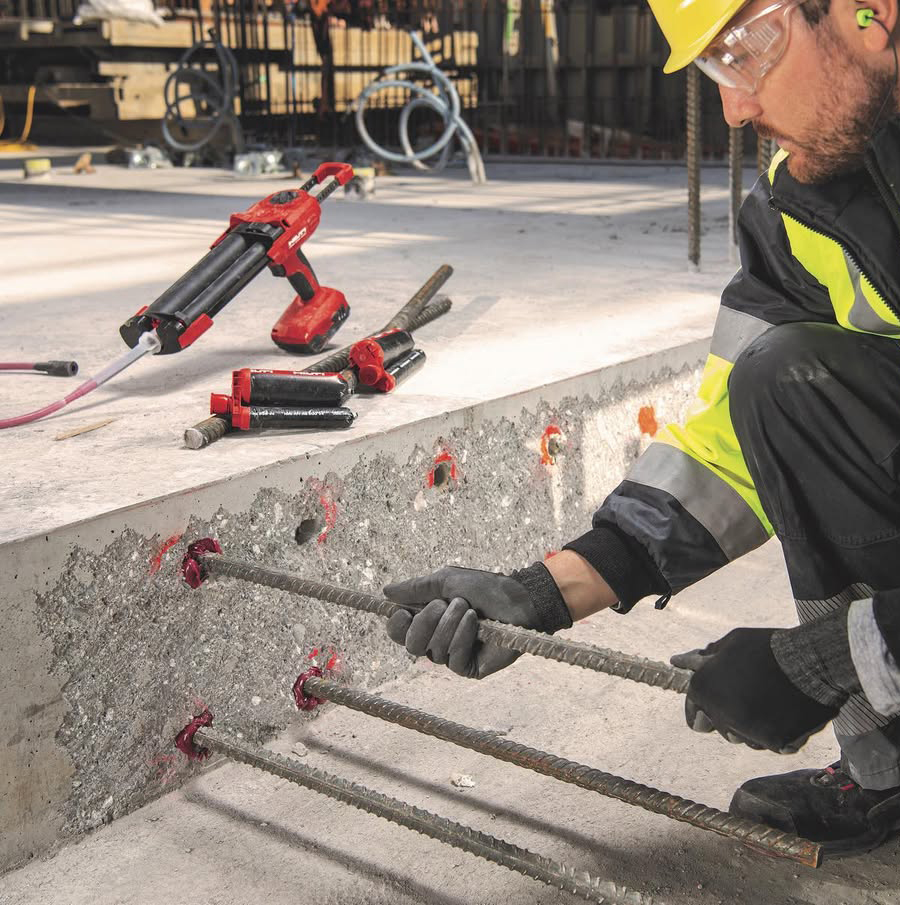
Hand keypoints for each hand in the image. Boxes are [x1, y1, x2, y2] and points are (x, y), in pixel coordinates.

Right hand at [384, 564, 571, 678]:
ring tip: (469, 609)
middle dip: (426, 621)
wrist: (518, 599)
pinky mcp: (469, 668)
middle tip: (444, 604)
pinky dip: (462, 637)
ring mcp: (452, 656)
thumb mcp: (446, 581)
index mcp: (428, 620)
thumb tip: (385, 592)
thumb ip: (416, 588)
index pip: (399, 632)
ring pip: (433, 650)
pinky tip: (476, 624)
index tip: (402, 612)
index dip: (396, 625)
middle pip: (410, 645)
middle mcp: (436, 640)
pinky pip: (453, 659)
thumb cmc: (484, 587)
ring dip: (451, 624)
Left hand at [671, 628, 842, 753]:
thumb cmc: (767, 648)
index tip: (718, 701)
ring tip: (770, 699)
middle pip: (719, 727)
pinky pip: (770, 744)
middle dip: (729, 715)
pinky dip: (777, 732)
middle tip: (749, 695)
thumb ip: (706, 658)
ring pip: (744, 738)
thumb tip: (680, 661)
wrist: (810, 661)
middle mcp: (720, 714)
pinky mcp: (775, 743)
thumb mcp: (731, 642)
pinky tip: (786, 711)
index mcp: (703, 689)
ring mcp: (747, 732)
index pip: (693, 713)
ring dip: (751, 726)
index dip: (704, 706)